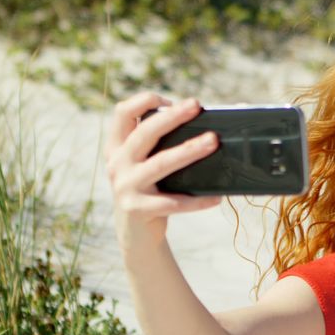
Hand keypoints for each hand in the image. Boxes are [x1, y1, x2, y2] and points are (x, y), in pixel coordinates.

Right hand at [105, 92, 221, 242]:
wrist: (136, 234)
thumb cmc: (152, 190)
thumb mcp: (148, 165)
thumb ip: (163, 146)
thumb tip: (209, 130)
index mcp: (118, 147)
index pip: (122, 113)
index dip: (144, 101)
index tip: (169, 100)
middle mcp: (118, 164)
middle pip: (144, 133)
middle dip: (172, 117)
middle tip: (196, 105)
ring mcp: (125, 186)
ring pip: (160, 164)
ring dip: (189, 151)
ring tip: (213, 141)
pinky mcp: (137, 209)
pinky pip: (172, 203)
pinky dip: (196, 200)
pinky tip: (216, 197)